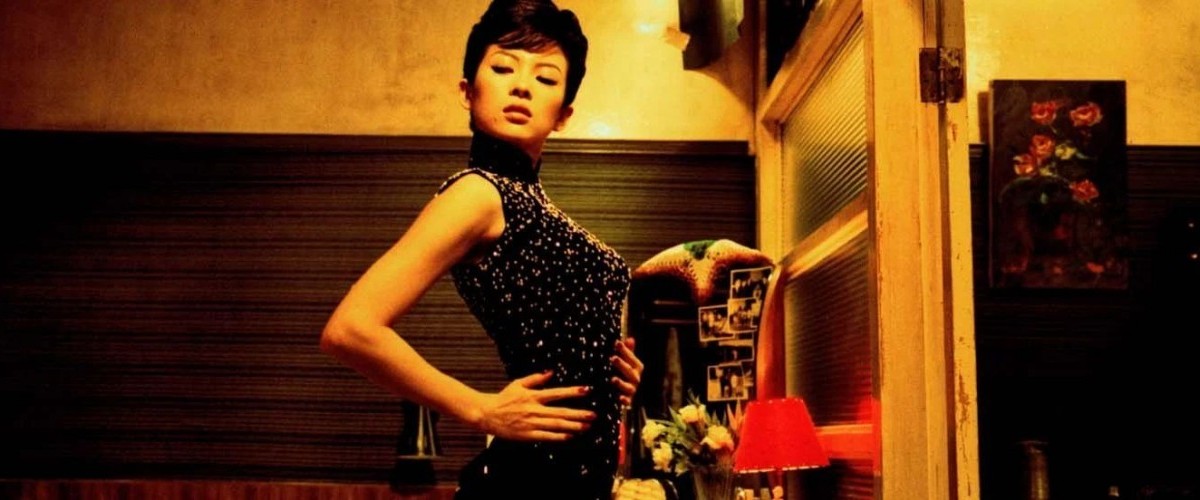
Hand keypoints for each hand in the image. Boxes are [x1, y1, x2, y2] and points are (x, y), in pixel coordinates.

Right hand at [476, 370, 595, 441]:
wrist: (488, 414)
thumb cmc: (504, 398)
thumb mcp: (518, 384)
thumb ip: (535, 378)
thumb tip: (551, 372)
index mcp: (533, 396)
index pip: (557, 393)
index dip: (572, 392)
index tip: (587, 390)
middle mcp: (535, 410)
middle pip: (561, 412)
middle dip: (579, 413)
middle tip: (593, 415)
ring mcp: (532, 423)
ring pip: (556, 425)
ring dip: (573, 426)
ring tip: (586, 426)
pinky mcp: (528, 435)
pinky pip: (546, 436)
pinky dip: (559, 436)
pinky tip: (570, 436)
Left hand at [610, 337, 643, 408]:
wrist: (629, 394)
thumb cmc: (626, 374)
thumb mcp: (628, 362)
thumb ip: (628, 352)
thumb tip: (630, 339)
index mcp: (636, 368)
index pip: (632, 358)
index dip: (626, 351)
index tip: (617, 343)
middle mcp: (636, 379)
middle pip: (630, 371)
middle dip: (622, 365)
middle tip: (613, 358)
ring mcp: (632, 390)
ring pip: (629, 387)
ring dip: (621, 383)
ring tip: (613, 379)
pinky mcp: (628, 401)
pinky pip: (627, 401)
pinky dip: (624, 400)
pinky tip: (619, 397)